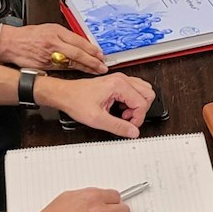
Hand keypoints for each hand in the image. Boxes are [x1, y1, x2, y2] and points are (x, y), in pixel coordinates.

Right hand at [0, 23, 105, 73]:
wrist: (10, 43)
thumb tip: (80, 42)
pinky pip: (61, 68)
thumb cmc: (28, 35)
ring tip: (95, 70)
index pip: (79, 41)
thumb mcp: (48, 28)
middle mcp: (53, 43)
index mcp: (56, 32)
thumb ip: (64, 35)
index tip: (100, 54)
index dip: (92, 49)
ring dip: (85, 68)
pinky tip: (80, 72)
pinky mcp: (44, 65)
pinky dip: (72, 70)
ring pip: (71, 63)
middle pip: (78, 54)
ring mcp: (48, 56)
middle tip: (102, 66)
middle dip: (92, 61)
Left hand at [39, 73, 154, 137]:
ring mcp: (120, 79)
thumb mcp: (97, 119)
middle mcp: (122, 79)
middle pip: (148, 94)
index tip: (129, 125)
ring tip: (123, 114)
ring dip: (137, 105)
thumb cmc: (76, 101)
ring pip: (143, 91)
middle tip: (127, 119)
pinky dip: (132, 101)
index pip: (142, 103)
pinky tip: (121, 108)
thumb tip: (133, 132)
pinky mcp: (117, 82)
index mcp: (119, 85)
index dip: (138, 118)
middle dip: (141, 110)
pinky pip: (135, 90)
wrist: (65, 94)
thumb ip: (118, 127)